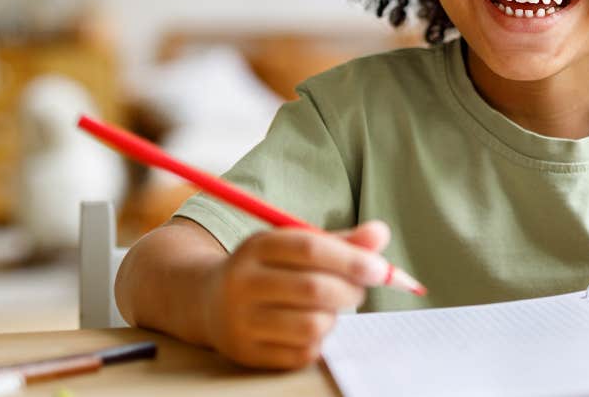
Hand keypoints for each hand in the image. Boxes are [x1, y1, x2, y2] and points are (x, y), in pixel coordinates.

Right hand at [200, 220, 391, 368]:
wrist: (208, 301)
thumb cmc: (268, 270)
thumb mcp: (295, 245)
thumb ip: (340, 242)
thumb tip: (381, 234)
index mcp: (257, 247)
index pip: (310, 248)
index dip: (351, 259)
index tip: (380, 269)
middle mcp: (243, 282)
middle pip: (313, 289)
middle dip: (350, 291)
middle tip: (358, 291)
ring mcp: (241, 321)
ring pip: (312, 325)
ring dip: (334, 318)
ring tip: (328, 309)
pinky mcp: (247, 353)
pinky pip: (302, 353)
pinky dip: (318, 341)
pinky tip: (309, 327)